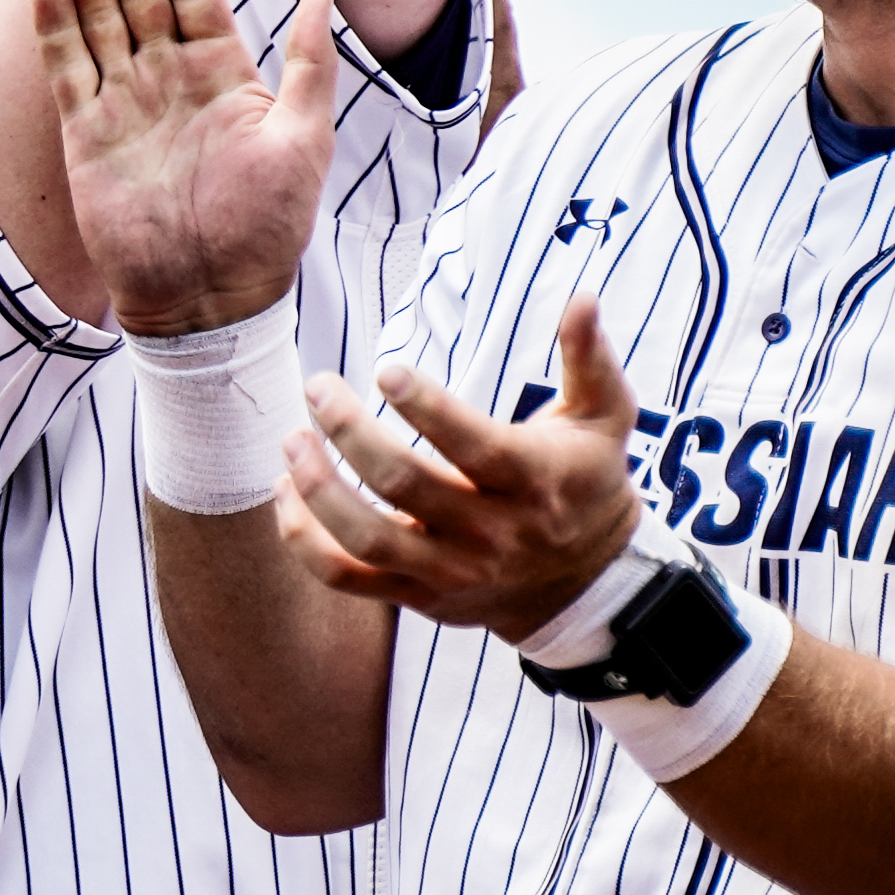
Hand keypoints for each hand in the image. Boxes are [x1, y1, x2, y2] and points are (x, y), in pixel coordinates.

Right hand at [29, 0, 333, 333]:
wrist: (208, 298)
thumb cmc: (266, 227)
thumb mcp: (302, 138)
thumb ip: (306, 65)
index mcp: (222, 71)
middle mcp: (169, 77)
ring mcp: (124, 102)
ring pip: (97, 20)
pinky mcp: (86, 133)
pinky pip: (67, 69)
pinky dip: (56, 29)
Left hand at [275, 304, 649, 643]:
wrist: (588, 584)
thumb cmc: (586, 481)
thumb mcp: (605, 418)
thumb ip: (589, 358)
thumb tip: (583, 298)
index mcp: (533, 481)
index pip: (472, 446)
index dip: (425, 407)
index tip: (386, 369)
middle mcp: (491, 533)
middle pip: (404, 485)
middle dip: (349, 431)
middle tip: (318, 386)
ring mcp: (451, 571)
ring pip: (365, 538)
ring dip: (317, 488)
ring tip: (292, 439)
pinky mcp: (420, 596)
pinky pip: (345, 577)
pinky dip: (304, 540)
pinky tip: (288, 491)